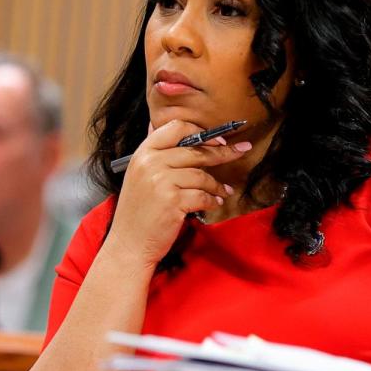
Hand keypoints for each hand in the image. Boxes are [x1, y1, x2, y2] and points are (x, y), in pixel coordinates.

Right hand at [106, 120, 251, 267]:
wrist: (129, 244)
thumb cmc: (139, 211)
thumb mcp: (140, 175)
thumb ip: (158, 154)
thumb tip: (181, 129)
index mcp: (143, 153)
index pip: (175, 127)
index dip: (200, 132)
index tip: (218, 139)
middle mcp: (150, 163)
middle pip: (196, 150)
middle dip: (223, 152)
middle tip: (241, 151)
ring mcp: (161, 182)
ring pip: (202, 175)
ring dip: (217, 185)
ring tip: (224, 191)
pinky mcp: (173, 201)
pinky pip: (203, 195)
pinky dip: (213, 200)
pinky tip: (215, 204)